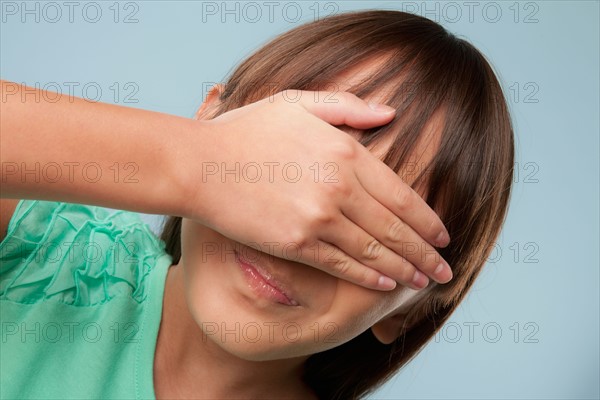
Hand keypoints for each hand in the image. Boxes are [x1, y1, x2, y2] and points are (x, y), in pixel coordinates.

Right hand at [181, 90, 451, 290]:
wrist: (198, 164)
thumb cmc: (245, 131)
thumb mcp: (296, 102)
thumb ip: (347, 106)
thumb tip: (391, 113)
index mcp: (346, 151)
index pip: (402, 194)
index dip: (428, 220)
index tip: (444, 235)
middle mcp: (340, 187)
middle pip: (396, 228)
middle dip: (426, 254)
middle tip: (447, 271)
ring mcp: (319, 217)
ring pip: (375, 251)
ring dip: (406, 270)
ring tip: (425, 284)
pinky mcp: (296, 243)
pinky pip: (343, 265)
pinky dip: (369, 278)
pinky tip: (387, 286)